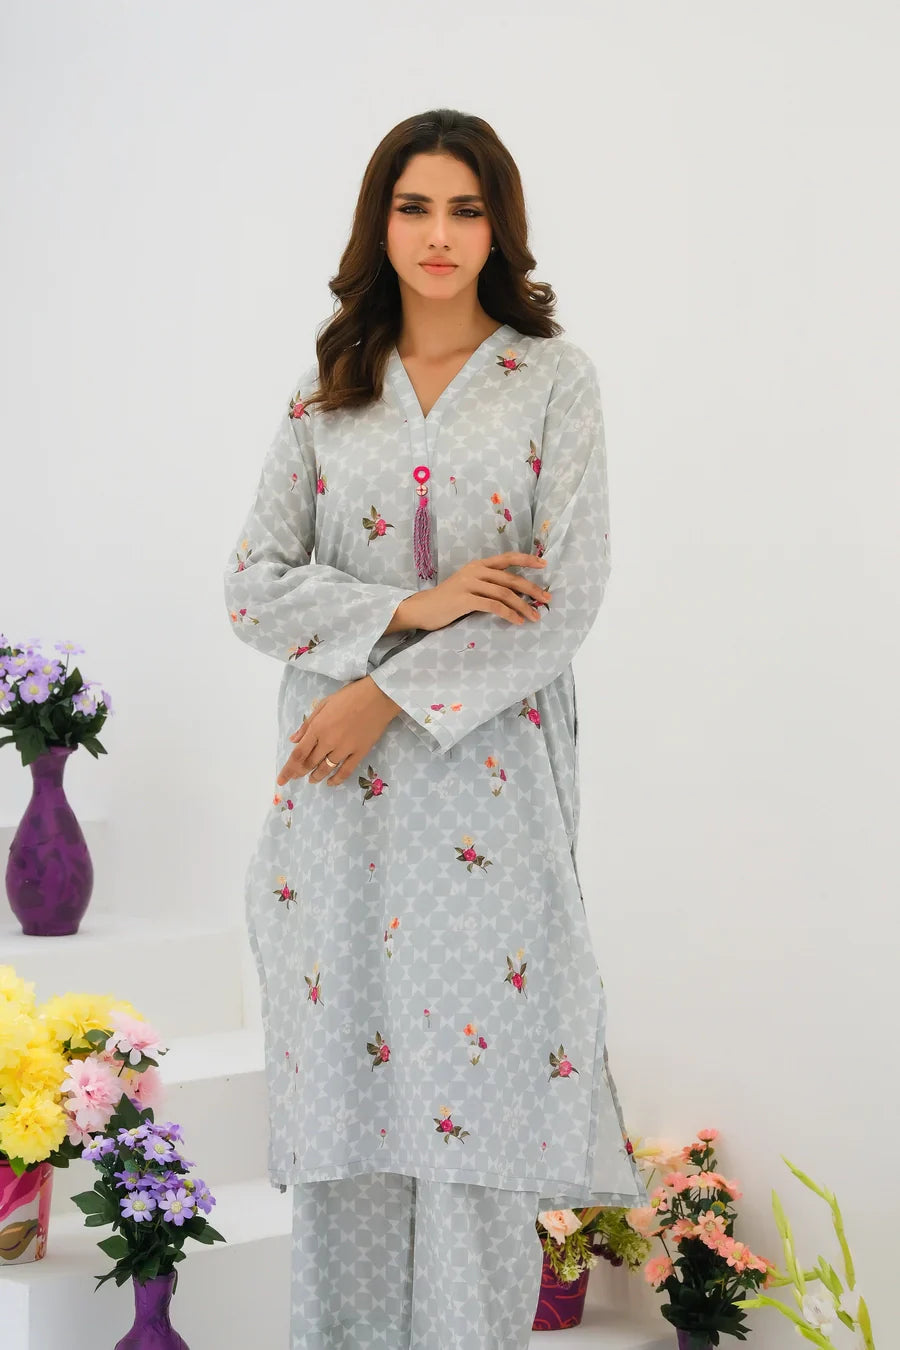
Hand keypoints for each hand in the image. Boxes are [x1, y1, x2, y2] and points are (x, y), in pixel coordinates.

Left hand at [276, 676, 398, 788]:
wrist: (378, 697)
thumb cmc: (349, 696)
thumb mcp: (323, 704)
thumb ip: (307, 724)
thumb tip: (293, 740)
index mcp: (317, 728)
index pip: (298, 754)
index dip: (288, 769)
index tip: (281, 780)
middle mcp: (328, 741)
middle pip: (310, 763)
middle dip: (300, 773)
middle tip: (295, 778)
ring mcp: (345, 748)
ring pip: (326, 769)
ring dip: (316, 776)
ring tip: (312, 780)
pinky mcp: (359, 752)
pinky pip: (345, 771)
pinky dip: (337, 779)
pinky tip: (331, 783)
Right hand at [400, 551, 550, 631]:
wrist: (423, 608)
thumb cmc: (448, 600)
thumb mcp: (469, 585)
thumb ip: (488, 584)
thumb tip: (515, 593)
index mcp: (478, 565)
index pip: (507, 558)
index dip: (527, 560)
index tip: (544, 565)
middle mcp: (475, 571)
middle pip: (510, 579)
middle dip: (532, 589)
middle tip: (547, 599)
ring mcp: (470, 584)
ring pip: (505, 593)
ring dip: (523, 606)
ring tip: (535, 617)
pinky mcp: (465, 599)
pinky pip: (493, 606)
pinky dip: (509, 614)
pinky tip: (517, 621)